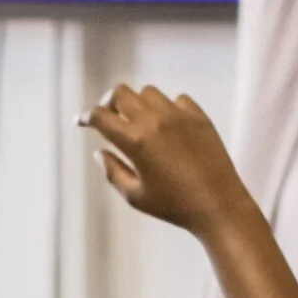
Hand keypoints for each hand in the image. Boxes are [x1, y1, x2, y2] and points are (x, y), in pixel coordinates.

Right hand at [81, 85, 251, 238]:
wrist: (217, 203)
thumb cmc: (172, 205)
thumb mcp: (135, 196)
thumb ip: (113, 171)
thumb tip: (99, 153)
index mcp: (136, 141)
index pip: (102, 117)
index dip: (86, 117)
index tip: (81, 121)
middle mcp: (155, 119)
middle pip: (122, 93)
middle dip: (109, 102)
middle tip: (107, 116)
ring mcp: (178, 114)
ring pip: (148, 92)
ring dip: (137, 103)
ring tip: (138, 121)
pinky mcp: (198, 115)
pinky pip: (176, 99)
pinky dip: (165, 108)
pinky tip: (166, 125)